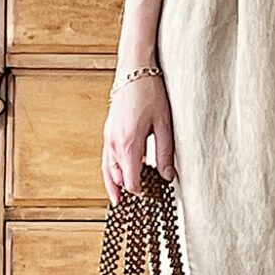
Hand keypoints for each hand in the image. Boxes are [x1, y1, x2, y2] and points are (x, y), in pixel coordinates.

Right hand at [102, 74, 174, 203]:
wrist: (134, 70)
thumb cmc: (151, 93)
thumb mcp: (164, 124)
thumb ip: (166, 153)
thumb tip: (168, 177)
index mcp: (129, 145)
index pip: (132, 182)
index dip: (141, 193)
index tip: (152, 198)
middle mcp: (114, 144)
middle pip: (118, 179)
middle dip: (128, 191)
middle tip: (139, 204)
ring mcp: (108, 138)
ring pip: (108, 170)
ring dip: (114, 185)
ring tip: (119, 202)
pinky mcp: (108, 132)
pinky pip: (106, 158)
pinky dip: (110, 172)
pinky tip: (116, 177)